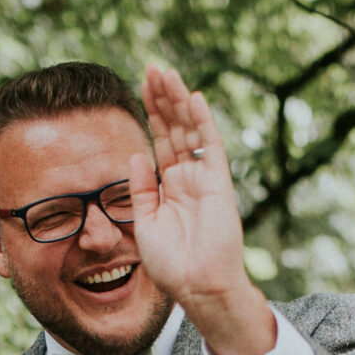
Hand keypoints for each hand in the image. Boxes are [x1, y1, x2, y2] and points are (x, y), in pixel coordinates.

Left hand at [128, 63, 274, 354]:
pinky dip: (202, 122)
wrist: (197, 286)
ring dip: (178, 101)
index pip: (160, 141)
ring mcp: (204, 178)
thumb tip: (136, 155)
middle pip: (175, 128)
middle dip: (164, 98)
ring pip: (190, 130)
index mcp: (169, 187)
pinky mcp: (218, 183)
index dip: (152, 114)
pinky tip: (193, 98)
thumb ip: (141, 189)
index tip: (140, 86)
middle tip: (153, 67)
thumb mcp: (145, 222)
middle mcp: (187, 177)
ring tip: (166, 73)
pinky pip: (210, 147)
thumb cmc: (172, 264)